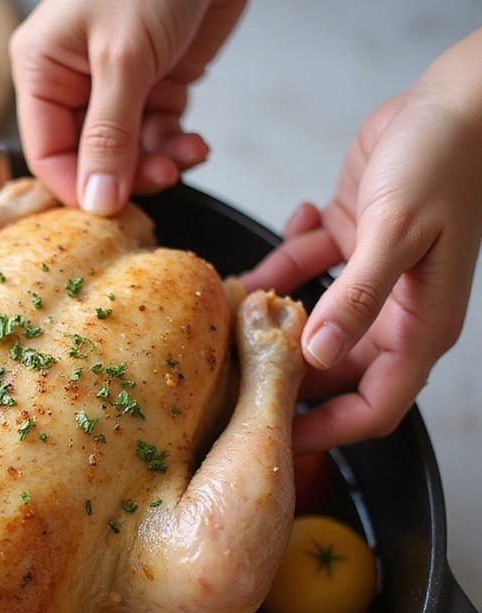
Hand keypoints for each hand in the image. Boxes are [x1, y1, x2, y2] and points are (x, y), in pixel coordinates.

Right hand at [10, 0, 246, 213]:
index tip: (109, 209)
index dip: (77, 187)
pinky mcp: (156, 82)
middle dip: (125, 176)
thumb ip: (110, 137)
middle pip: (89, 159)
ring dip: (157, 164)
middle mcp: (73, 81)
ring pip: (127, 153)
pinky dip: (177, 147)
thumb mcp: (124, 58)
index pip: (47, 153)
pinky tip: (195, 145)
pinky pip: (158, 135)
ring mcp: (117, 84)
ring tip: (185, 158)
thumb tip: (96, 201)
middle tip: (160, 179)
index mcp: (42, 69)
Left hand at [244, 29, 481, 453]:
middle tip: (231, 385)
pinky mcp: (347, 248)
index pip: (375, 407)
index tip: (278, 443)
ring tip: (231, 325)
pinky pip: (301, 275)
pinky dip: (276, 273)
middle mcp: (393, 313)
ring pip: (310, 326)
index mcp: (419, 326)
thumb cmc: (443, 159)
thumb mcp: (397, 231)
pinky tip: (256, 266)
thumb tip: (318, 353)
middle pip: (332, 374)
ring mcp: (369, 282)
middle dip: (284, 381)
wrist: (454, 97)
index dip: (328, 432)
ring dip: (272, 325)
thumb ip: (357, 296)